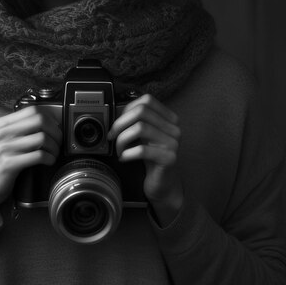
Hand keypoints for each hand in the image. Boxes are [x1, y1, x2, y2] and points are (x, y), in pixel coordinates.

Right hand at [0, 106, 61, 222]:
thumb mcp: (5, 142)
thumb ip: (20, 131)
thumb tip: (48, 124)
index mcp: (2, 124)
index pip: (33, 110)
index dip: (50, 118)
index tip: (56, 129)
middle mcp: (3, 133)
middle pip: (40, 120)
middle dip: (55, 132)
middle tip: (58, 143)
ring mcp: (4, 148)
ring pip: (42, 138)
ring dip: (54, 147)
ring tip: (53, 154)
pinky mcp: (8, 164)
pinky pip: (38, 155)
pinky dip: (49, 158)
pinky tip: (48, 162)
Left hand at [108, 94, 182, 226]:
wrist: (163, 184)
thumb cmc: (150, 158)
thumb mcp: (143, 135)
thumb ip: (135, 121)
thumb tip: (115, 112)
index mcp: (169, 118)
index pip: (147, 100)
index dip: (127, 109)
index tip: (117, 123)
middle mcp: (174, 128)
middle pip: (141, 111)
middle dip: (120, 123)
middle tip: (112, 136)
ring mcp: (173, 143)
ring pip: (139, 128)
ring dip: (122, 139)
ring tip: (119, 150)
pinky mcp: (169, 158)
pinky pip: (141, 150)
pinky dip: (127, 154)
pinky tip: (124, 159)